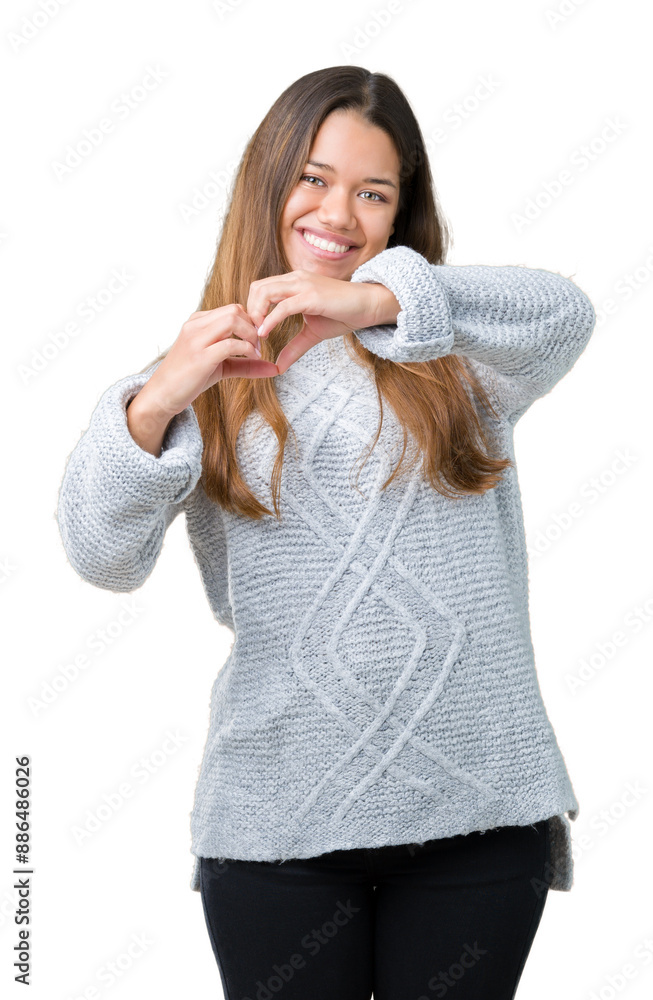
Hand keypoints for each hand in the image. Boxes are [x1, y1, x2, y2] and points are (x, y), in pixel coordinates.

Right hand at [140, 303, 278, 417]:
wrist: (162, 395)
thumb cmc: (189, 379)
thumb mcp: (221, 367)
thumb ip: (246, 364)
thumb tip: (275, 368)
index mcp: (198, 322)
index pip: (233, 308)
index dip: (251, 322)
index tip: (257, 341)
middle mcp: (195, 325)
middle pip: (235, 310)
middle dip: (253, 326)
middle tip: (259, 345)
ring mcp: (196, 339)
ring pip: (232, 320)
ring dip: (251, 335)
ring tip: (255, 352)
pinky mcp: (200, 356)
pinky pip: (230, 344)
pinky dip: (247, 350)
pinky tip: (252, 358)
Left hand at [246, 270, 399, 374]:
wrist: (368, 306)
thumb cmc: (343, 314)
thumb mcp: (313, 334)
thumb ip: (294, 347)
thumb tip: (279, 366)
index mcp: (293, 283)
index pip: (260, 289)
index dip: (252, 309)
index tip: (252, 332)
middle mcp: (295, 279)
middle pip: (257, 287)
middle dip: (249, 312)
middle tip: (251, 335)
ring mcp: (303, 285)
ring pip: (265, 292)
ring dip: (256, 315)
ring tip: (257, 336)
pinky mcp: (311, 296)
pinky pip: (283, 307)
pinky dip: (269, 320)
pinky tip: (264, 334)